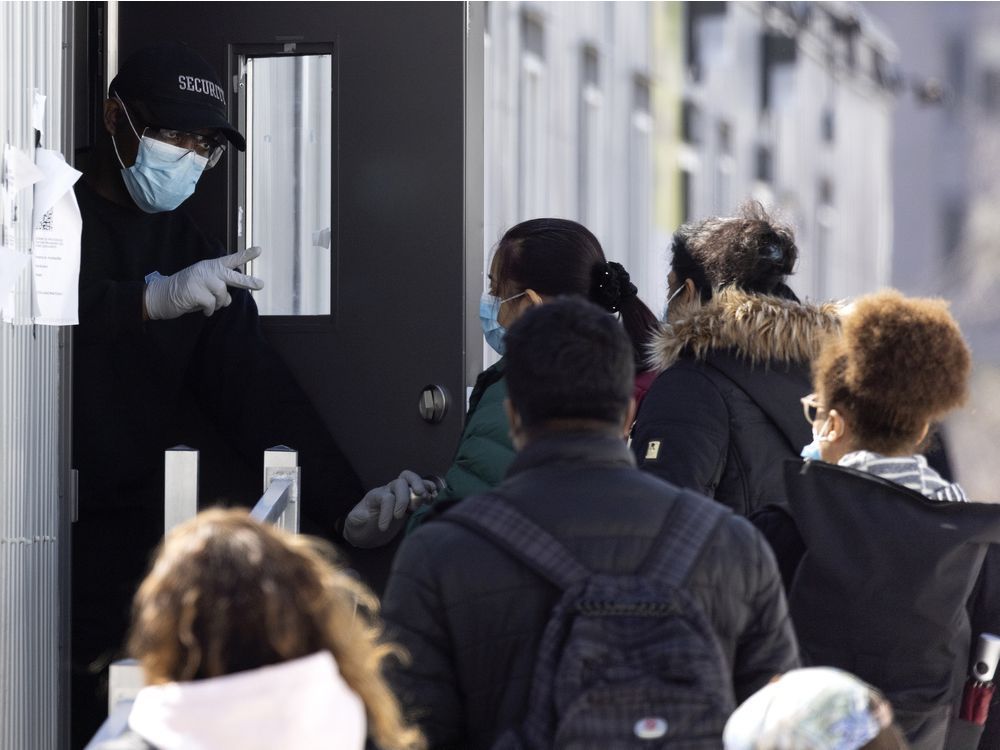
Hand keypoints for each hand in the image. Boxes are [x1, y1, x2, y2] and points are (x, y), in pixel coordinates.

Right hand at [144, 246, 263, 319]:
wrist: (161, 295)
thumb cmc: (187, 292)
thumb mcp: (206, 289)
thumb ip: (220, 291)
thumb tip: (229, 301)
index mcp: (211, 267)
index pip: (230, 260)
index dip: (245, 255)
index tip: (259, 250)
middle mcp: (207, 270)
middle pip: (231, 276)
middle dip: (246, 281)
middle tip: (261, 285)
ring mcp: (200, 279)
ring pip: (222, 295)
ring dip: (217, 304)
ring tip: (208, 305)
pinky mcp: (195, 291)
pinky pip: (211, 304)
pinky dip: (209, 310)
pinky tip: (202, 309)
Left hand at [343, 470, 437, 547]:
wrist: (367, 527)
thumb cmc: (360, 525)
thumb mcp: (353, 523)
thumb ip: (356, 519)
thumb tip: (364, 516)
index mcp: (375, 496)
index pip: (386, 498)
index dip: (387, 512)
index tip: (383, 528)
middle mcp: (389, 490)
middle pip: (400, 482)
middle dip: (406, 496)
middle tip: (409, 511)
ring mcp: (400, 492)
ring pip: (412, 480)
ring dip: (421, 487)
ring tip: (426, 499)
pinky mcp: (410, 498)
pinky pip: (421, 487)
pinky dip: (429, 489)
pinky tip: (433, 497)